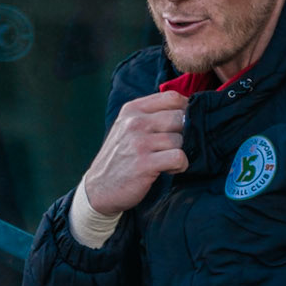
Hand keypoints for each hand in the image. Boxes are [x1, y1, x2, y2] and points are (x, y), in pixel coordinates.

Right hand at [83, 92, 189, 214]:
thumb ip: (151, 115)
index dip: (186, 109)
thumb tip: (186, 109)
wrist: (99, 188)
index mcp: (132, 109)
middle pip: (179, 117)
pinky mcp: (144, 163)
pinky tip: (170, 169)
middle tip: (175, 147)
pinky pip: (178, 157)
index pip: (171, 97)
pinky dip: (181, 165)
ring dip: (181, 152)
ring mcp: (139, 142)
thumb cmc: (120, 158)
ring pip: (180, 139)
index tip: (185, 123)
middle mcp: (135, 122)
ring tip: (169, 161)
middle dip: (184, 134)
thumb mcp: (127, 127)